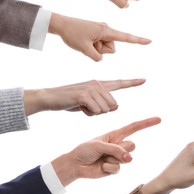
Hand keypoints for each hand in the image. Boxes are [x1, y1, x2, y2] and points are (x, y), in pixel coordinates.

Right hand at [24, 79, 145, 115]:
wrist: (50, 97)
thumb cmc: (69, 101)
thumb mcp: (89, 103)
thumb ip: (103, 103)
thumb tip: (117, 107)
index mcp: (99, 84)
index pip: (119, 83)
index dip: (132, 83)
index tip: (144, 80)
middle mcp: (98, 83)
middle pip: (114, 105)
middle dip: (102, 112)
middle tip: (87, 107)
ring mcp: (92, 88)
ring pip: (105, 110)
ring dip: (94, 113)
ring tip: (81, 106)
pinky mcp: (85, 94)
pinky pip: (96, 111)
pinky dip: (88, 113)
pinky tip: (78, 106)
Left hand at [48, 14, 150, 60]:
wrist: (61, 24)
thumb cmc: (72, 35)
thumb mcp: (85, 49)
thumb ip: (97, 57)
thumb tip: (101, 58)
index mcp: (105, 31)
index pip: (126, 37)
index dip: (138, 41)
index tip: (150, 41)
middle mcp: (106, 29)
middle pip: (111, 48)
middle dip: (101, 50)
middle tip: (87, 44)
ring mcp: (101, 31)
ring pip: (105, 48)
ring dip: (95, 49)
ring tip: (84, 42)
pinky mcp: (97, 32)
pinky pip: (99, 44)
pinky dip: (92, 46)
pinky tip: (83, 40)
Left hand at [51, 117, 160, 186]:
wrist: (76, 164)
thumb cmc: (85, 150)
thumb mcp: (99, 145)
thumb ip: (115, 149)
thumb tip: (129, 158)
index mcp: (116, 134)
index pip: (134, 127)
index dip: (147, 123)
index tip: (159, 119)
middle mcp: (119, 145)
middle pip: (132, 145)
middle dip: (122, 149)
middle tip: (108, 151)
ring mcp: (118, 157)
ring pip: (127, 158)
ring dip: (114, 159)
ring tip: (102, 158)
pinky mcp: (114, 168)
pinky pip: (118, 168)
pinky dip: (109, 168)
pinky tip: (101, 167)